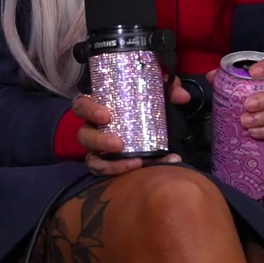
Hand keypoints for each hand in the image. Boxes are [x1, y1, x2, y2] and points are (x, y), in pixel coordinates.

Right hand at [75, 76, 190, 175]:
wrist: (157, 135)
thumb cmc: (145, 108)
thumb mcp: (156, 94)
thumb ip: (169, 88)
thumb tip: (181, 96)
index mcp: (100, 108)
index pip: (82, 106)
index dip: (88, 110)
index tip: (105, 115)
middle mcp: (95, 131)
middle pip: (84, 136)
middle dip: (99, 141)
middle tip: (118, 144)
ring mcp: (100, 152)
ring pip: (93, 160)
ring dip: (111, 164)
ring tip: (135, 162)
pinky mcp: (109, 167)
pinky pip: (108, 174)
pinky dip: (124, 173)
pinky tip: (144, 168)